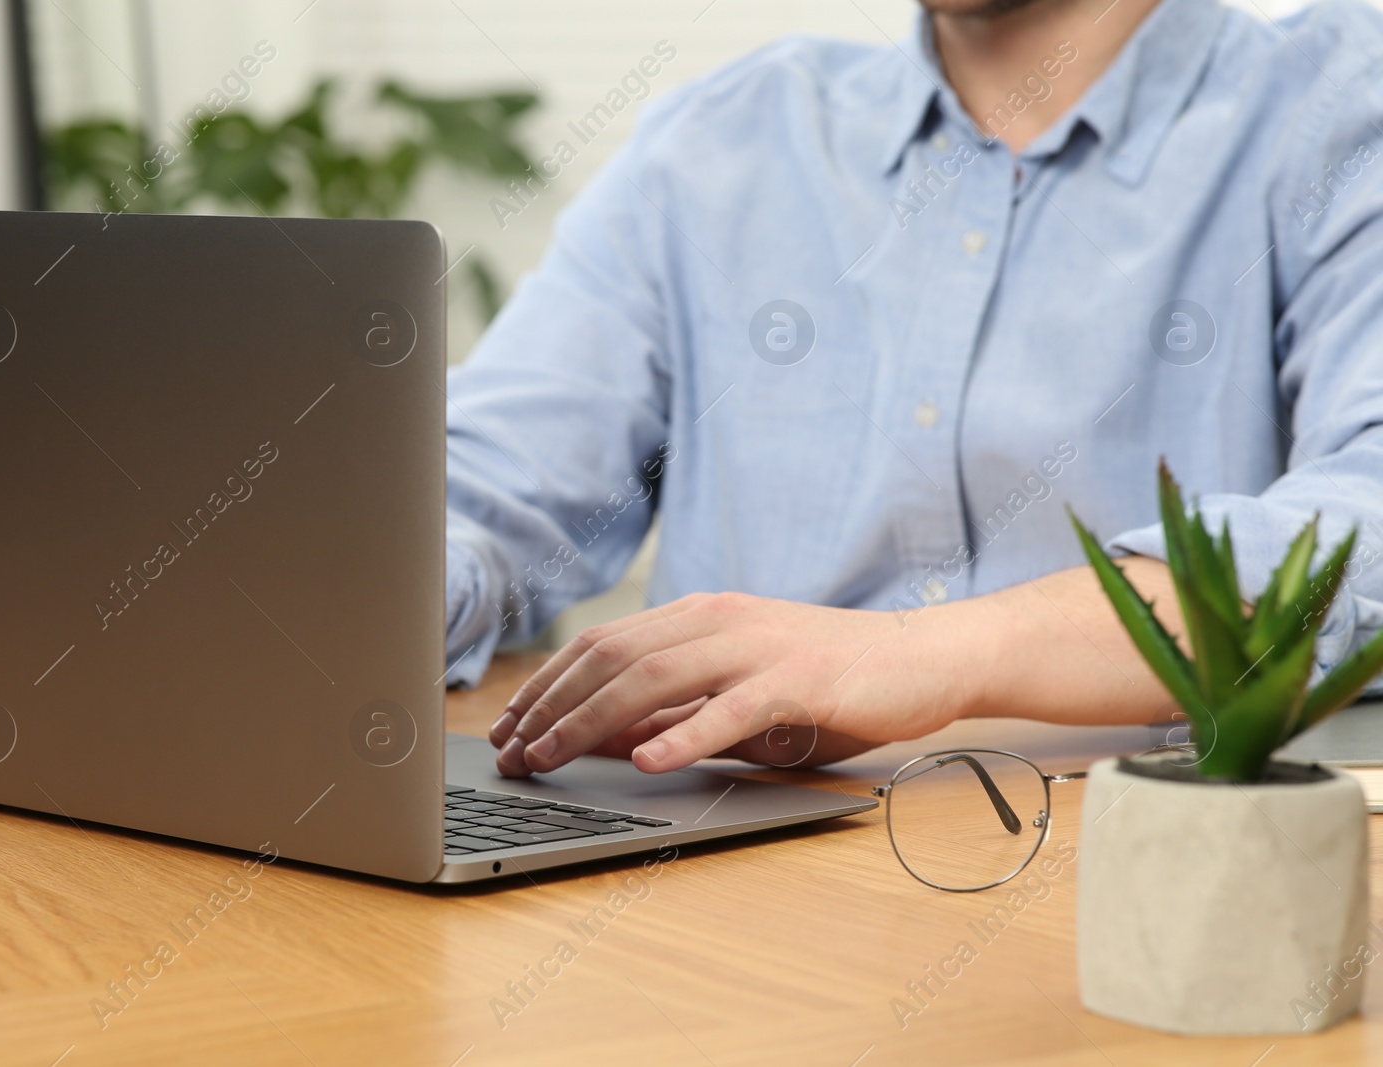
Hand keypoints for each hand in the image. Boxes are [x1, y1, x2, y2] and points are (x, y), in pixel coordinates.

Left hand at [486, 591, 989, 775]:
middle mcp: (718, 620)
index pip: (601, 644)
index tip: (508, 724)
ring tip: (551, 757)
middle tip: (511, 751)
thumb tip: (609, 738)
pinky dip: (684, 734)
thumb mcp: (742, 692)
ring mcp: (758, 646)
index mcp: (701, 615)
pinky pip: (731, 708)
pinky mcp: (799, 680)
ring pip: (653, 677)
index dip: (545, 684)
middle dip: (549, 706)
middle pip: (611, 657)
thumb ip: (680, 709)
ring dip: (591, 721)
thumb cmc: (833, 680)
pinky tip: (648, 762)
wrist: (927, 656)